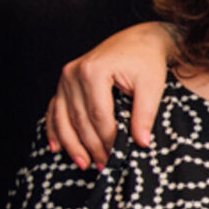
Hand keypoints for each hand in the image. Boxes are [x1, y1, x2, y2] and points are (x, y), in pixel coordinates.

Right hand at [46, 22, 175, 168]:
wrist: (139, 40)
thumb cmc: (148, 61)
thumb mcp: (152, 85)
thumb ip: (146, 113)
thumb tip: (142, 143)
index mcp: (94, 71)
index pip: (99, 116)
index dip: (108, 140)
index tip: (118, 158)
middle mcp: (73, 73)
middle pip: (80, 120)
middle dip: (92, 146)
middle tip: (105, 167)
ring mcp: (65, 78)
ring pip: (63, 118)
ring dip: (72, 144)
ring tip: (85, 164)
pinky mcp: (64, 82)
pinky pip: (55, 109)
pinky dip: (55, 129)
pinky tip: (57, 148)